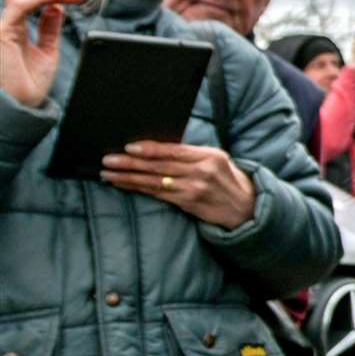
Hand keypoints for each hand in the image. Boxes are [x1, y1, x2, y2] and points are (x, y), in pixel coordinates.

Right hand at [0, 0, 88, 107]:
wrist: (21, 107)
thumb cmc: (28, 85)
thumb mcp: (47, 51)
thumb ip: (49, 29)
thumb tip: (57, 7)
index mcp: (16, 29)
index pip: (29, 1)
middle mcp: (7, 26)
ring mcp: (3, 28)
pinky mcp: (2, 32)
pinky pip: (20, 6)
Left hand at [102, 141, 256, 228]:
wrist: (245, 207)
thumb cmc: (227, 179)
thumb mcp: (217, 160)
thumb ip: (191, 154)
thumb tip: (157, 148)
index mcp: (210, 156)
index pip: (174, 150)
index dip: (150, 149)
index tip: (128, 147)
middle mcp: (202, 173)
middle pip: (160, 166)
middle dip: (131, 163)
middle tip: (108, 160)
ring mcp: (195, 190)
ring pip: (154, 182)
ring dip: (128, 178)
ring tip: (109, 174)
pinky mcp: (188, 204)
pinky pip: (158, 195)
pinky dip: (139, 189)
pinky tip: (125, 185)